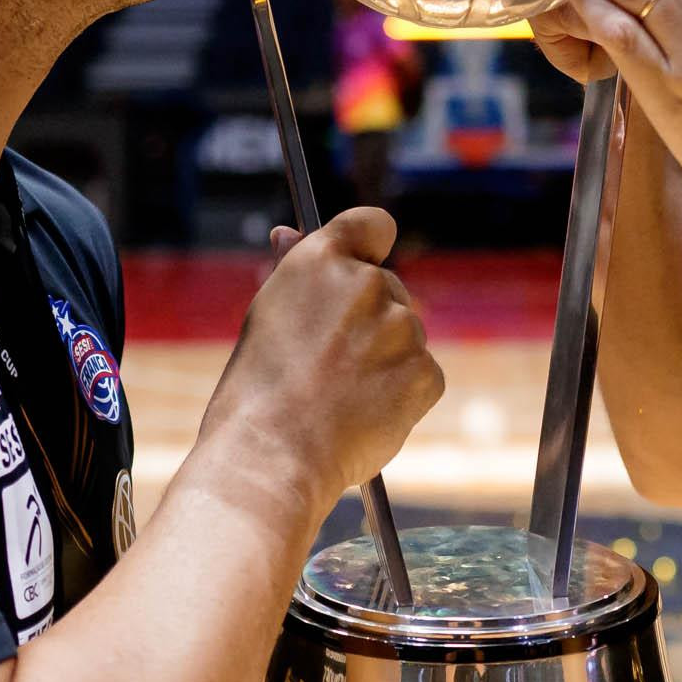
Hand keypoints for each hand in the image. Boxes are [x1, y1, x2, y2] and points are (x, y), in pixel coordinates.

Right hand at [201, 208, 443, 502]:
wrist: (271, 457)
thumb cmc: (255, 393)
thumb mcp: (267, 317)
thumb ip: (296, 276)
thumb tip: (289, 234)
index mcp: (320, 261)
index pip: (371, 224)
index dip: (370, 244)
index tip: (363, 264)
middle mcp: (367, 284)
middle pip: (389, 289)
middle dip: (371, 319)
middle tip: (330, 364)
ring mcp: (401, 328)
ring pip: (405, 336)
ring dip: (385, 359)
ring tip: (338, 398)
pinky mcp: (425, 372)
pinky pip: (422, 376)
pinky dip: (402, 395)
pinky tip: (362, 416)